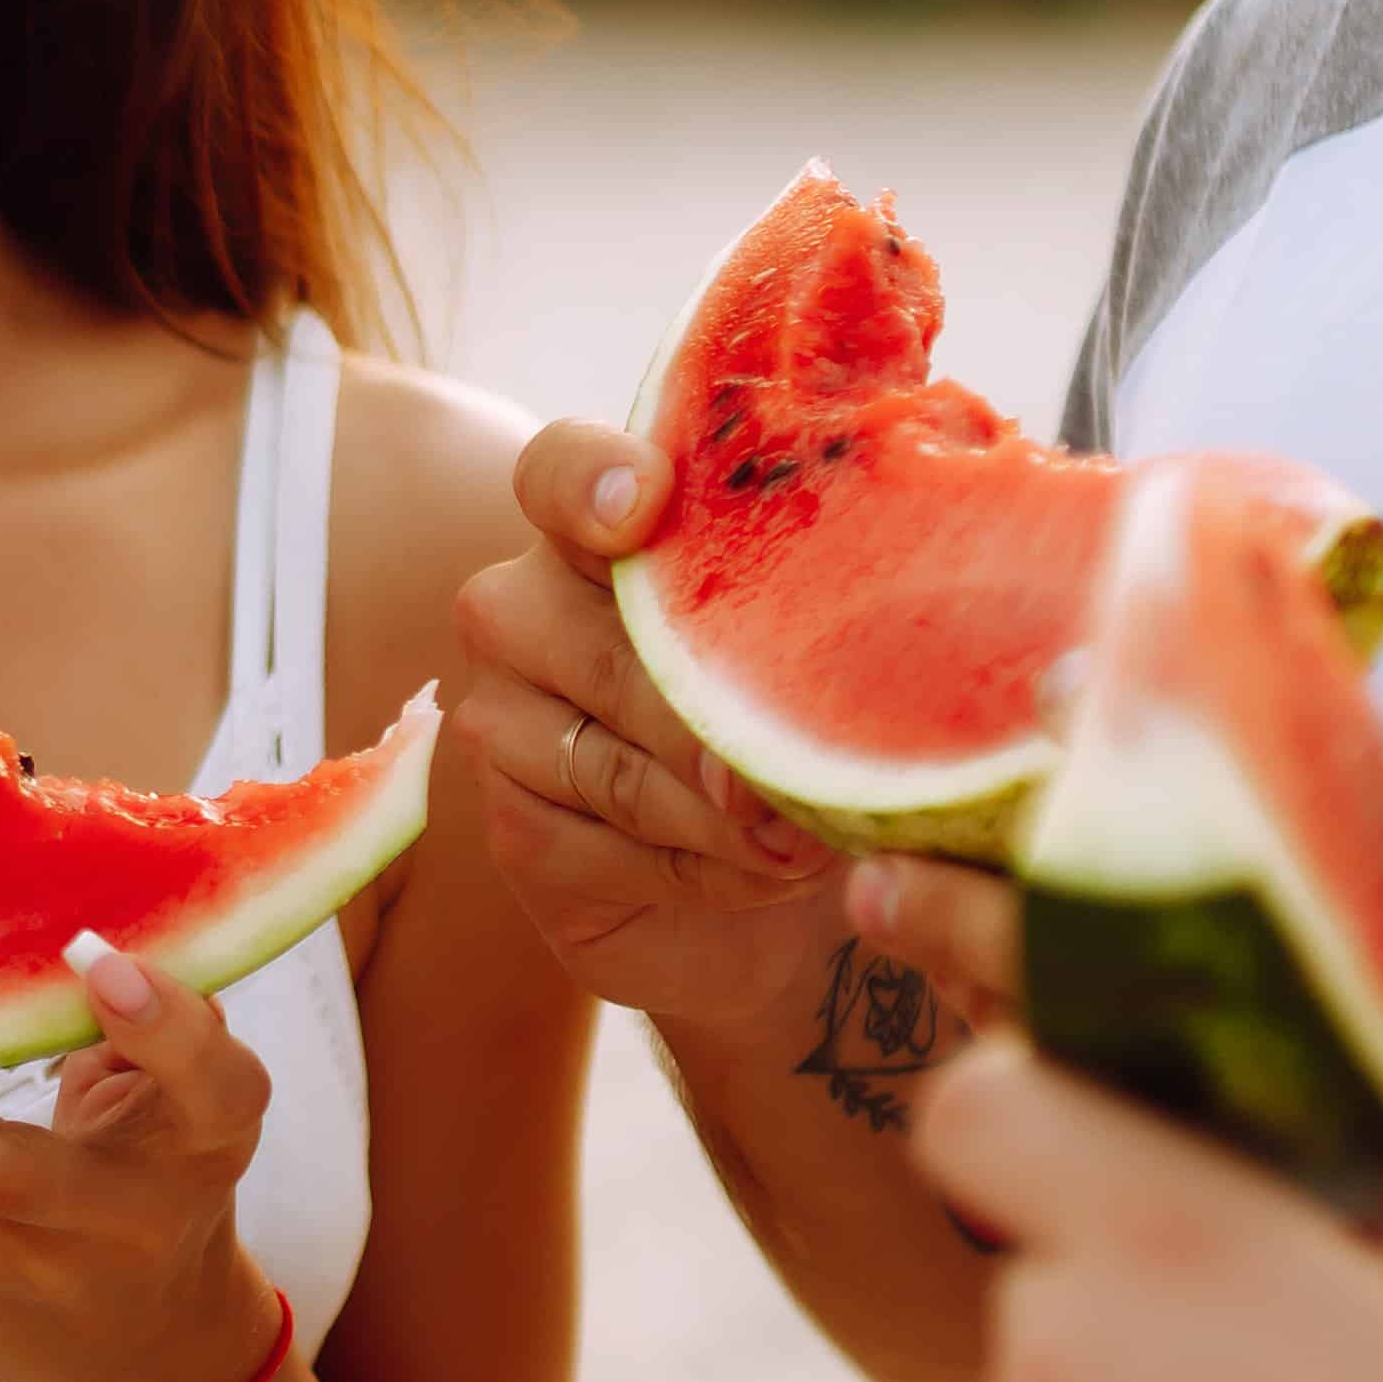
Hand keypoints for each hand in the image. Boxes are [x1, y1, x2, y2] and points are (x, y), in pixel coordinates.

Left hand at [0, 933, 290, 1381]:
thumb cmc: (161, 1172)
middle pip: (8, 1173)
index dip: (156, 1024)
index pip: (207, 1084)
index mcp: (203, 1143)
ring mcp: (19, 1256)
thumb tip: (102, 893)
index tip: (91, 954)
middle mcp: (112, 1213)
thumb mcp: (190, 1102)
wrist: (145, 1351)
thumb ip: (160, 1019)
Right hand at [449, 422, 849, 1028]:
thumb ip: (832, 610)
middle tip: (794, 773)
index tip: (643, 505)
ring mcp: (505, 719)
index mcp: (605, 534)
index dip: (591, 479)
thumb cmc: (814, 740)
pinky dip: (703, 869)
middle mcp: (531, 609)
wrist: (786, 907)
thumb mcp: (840, 661)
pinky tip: (761, 874)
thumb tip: (877, 636)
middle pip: (594, 640)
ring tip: (810, 839)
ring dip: (725, 814)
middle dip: (707, 717)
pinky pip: (604, 847)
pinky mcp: (515, 830)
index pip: (558, 474)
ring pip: (608, 760)